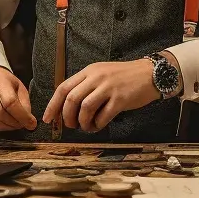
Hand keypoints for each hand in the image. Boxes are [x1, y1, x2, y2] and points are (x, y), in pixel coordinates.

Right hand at [0, 66, 36, 134]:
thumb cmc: (7, 83)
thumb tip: (29, 122)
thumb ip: (25, 104)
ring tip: (12, 125)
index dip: (21, 116)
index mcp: (1, 81)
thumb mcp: (20, 88)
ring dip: (4, 127)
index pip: (10, 102)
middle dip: (13, 123)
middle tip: (21, 125)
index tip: (31, 124)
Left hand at [44, 59, 159, 132]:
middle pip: (72, 99)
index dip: (53, 105)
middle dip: (67, 117)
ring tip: (86, 127)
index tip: (48, 119)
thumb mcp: (102, 74)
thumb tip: (69, 107)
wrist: (150, 73)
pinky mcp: (120, 98)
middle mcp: (96, 77)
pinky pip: (103, 116)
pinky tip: (98, 126)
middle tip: (71, 126)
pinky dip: (97, 125)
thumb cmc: (125, 77)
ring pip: (85, 108)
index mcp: (89, 71)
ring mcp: (109, 87)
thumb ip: (86, 86)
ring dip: (82, 122)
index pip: (63, 88)